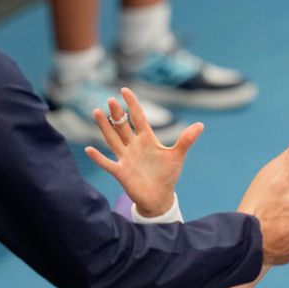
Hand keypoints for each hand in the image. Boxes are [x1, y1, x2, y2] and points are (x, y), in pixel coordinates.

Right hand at [84, 87, 202, 216]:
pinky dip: (98, 157)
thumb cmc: (167, 175)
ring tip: (96, 111)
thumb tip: (200, 125)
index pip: (138, 117)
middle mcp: (134, 146)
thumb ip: (186, 140)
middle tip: (110, 100)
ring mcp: (125, 158)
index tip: (124, 90)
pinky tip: (88, 149)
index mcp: (147, 139)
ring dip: (105, 127)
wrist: (160, 197)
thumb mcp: (177, 156)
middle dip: (117, 114)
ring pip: (112, 139)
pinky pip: (107, 163)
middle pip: (123, 126)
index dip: (132, 104)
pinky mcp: (120, 172)